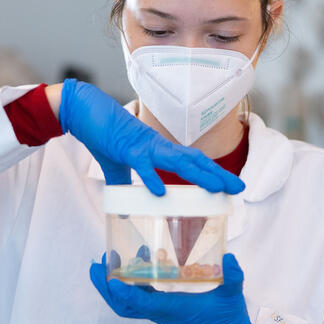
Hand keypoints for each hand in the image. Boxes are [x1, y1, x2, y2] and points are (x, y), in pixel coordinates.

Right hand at [58, 79, 244, 195]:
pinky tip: (161, 192)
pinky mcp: (125, 148)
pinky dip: (151, 178)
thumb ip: (123, 186)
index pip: (191, 161)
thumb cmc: (102, 134)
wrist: (84, 109)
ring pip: (177, 161)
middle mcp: (157, 146)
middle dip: (217, 175)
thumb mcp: (114, 166)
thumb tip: (124, 213)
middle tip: (238, 189)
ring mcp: (143, 146)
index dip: (211, 173)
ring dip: (198, 174)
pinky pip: (140, 165)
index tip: (229, 186)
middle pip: (194, 161)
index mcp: (157, 149)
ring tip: (216, 188)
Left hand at [90, 253, 252, 323]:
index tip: (111, 278)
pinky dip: (131, 283)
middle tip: (96, 264)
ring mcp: (160, 313)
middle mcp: (161, 313)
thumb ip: (233, 277)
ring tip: (111, 261)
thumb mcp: (232, 296)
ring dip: (115, 285)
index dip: (124, 292)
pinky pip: (139, 300)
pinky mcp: (163, 311)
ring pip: (128, 304)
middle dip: (105, 287)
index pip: (142, 304)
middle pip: (124, 306)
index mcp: (172, 310)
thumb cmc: (229, 320)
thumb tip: (230, 257)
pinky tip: (140, 264)